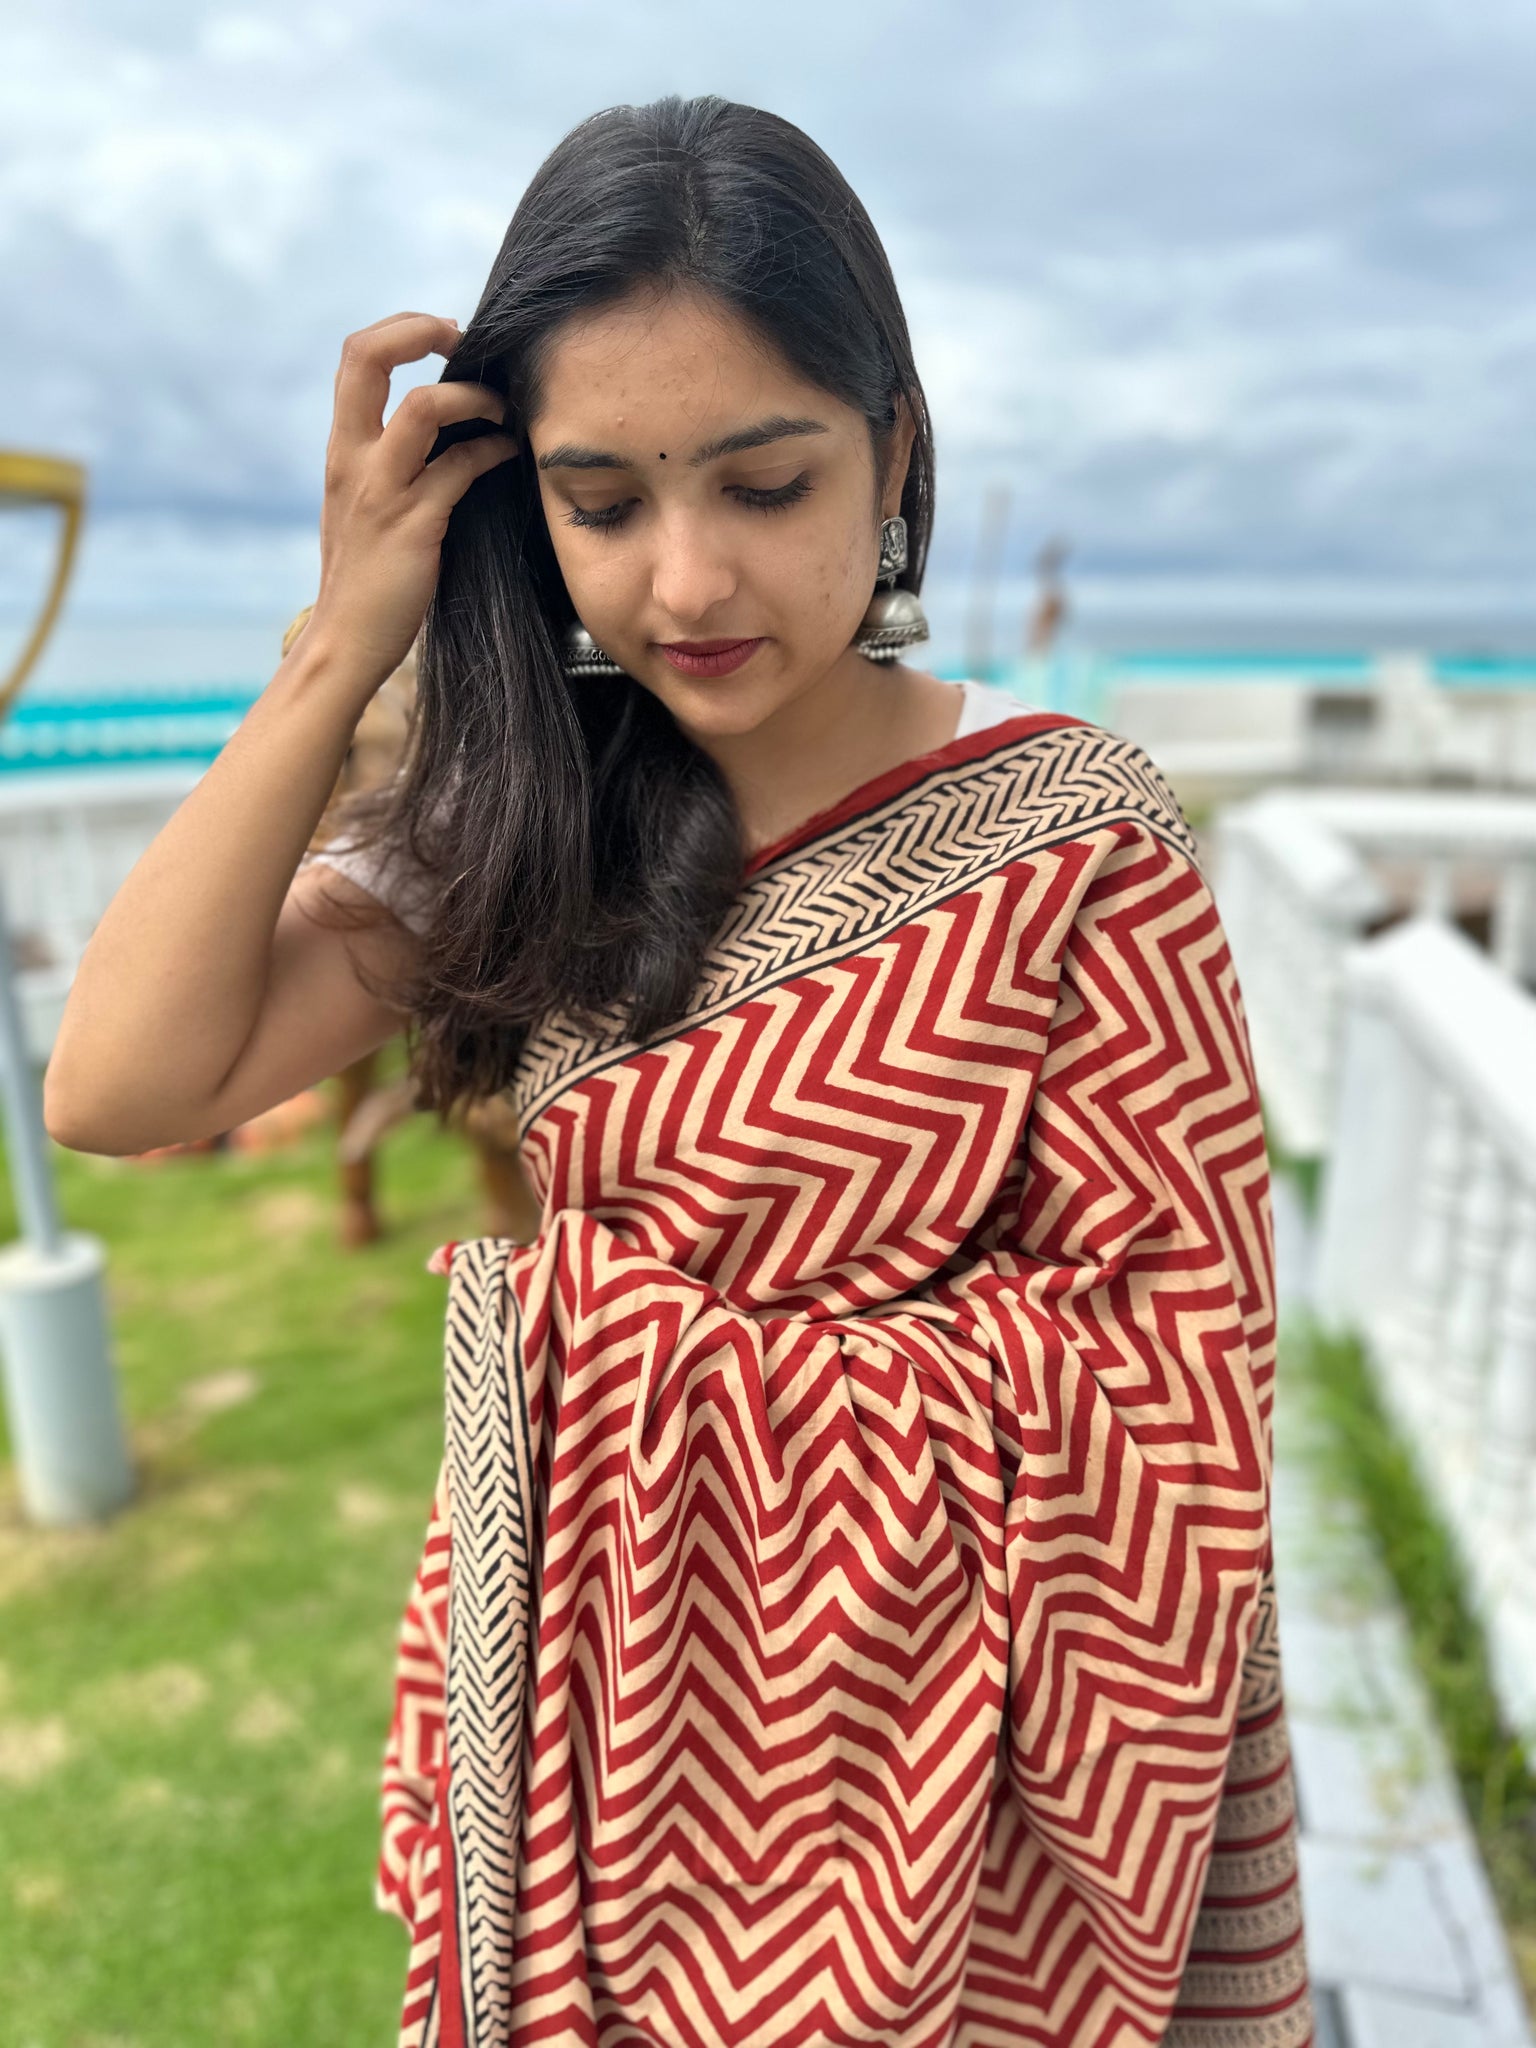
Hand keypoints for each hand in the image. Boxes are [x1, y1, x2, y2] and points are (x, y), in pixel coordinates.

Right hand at [305, 311, 516, 687]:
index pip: (355, 357)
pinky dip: (493, 450)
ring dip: (472, 396)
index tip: (443, 336)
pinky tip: (510, 452)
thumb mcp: (364, 506)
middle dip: (419, 330)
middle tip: (465, 339)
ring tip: (502, 408)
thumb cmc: (367, 577)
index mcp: (343, 450)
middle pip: (366, 358)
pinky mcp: (414, 525)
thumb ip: (390, 464)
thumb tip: (447, 429)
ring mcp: (382, 491)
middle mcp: (354, 460)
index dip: (400, 330)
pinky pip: (459, 468)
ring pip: (422, 408)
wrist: (347, 641)